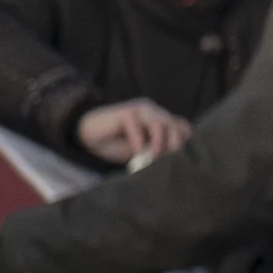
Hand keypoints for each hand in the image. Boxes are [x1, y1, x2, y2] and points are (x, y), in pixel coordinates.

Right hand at [75, 99, 191, 164]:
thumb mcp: (141, 151)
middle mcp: (154, 112)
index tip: (177, 161)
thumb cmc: (117, 145)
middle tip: (170, 163)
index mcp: (161, 119)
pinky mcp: (125, 112)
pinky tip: (136, 154)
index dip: (183, 143)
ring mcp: (141, 110)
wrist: (89, 134)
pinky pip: (137, 126)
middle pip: (174, 126)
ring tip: (153, 159)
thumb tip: (174, 161)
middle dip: (174, 145)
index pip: (183, 128)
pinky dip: (138, 142)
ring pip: (159, 124)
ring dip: (159, 143)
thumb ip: (157, 151)